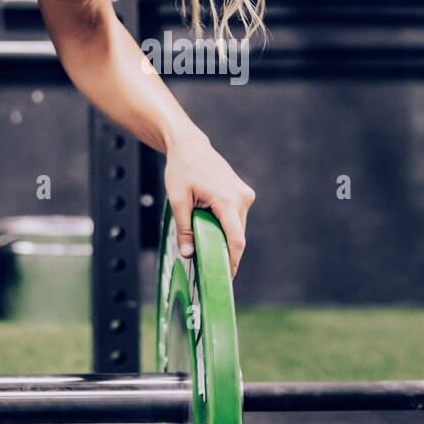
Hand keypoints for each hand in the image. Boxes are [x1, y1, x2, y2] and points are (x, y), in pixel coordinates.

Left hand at [164, 133, 255, 276]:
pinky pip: (236, 218)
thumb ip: (184, 228)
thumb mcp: (178, 200)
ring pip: (237, 227)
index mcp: (228, 200)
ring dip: (223, 236)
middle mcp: (242, 198)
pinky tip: (210, 226)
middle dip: (224, 250)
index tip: (226, 277)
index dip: (232, 261)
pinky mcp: (243, 194)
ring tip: (205, 241)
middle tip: (208, 265)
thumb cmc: (182, 169)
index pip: (236, 239)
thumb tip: (188, 253)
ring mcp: (245, 195)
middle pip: (237, 235)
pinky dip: (225, 226)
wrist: (190, 147)